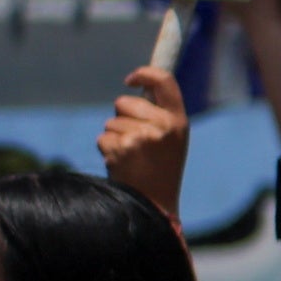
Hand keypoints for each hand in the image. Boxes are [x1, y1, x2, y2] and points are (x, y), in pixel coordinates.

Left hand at [97, 64, 192, 218]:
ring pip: (111, 121)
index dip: (144, 73)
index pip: (164, 80)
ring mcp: (141, 136)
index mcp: (178, 121)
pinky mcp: (121, 147)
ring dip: (115, 138)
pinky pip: (103, 137)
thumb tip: (135, 86)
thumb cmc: (161, 171)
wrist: (154, 206)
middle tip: (136, 143)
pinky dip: (107, 150)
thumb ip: (159, 114)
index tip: (130, 79)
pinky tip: (121, 165)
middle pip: (124, 102)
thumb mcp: (171, 139)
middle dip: (122, 117)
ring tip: (131, 158)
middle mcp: (162, 126)